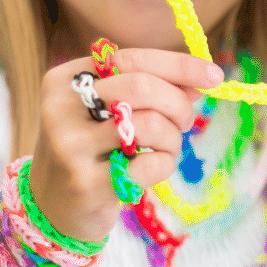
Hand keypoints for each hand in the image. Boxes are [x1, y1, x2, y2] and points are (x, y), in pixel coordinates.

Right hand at [29, 49, 222, 242]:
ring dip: (173, 139)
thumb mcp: (112, 112)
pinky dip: (164, 165)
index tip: (215, 76)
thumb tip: (204, 78)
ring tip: (164, 150)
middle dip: (179, 104)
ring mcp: (70, 146)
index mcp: (67, 80)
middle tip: (186, 122)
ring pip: (151, 125)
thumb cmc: (93, 150)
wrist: (51, 208)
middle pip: (143, 87)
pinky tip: (149, 171)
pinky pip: (151, 164)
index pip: (132, 59)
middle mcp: (61, 108)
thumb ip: (154, 90)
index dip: (180, 66)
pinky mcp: (86, 183)